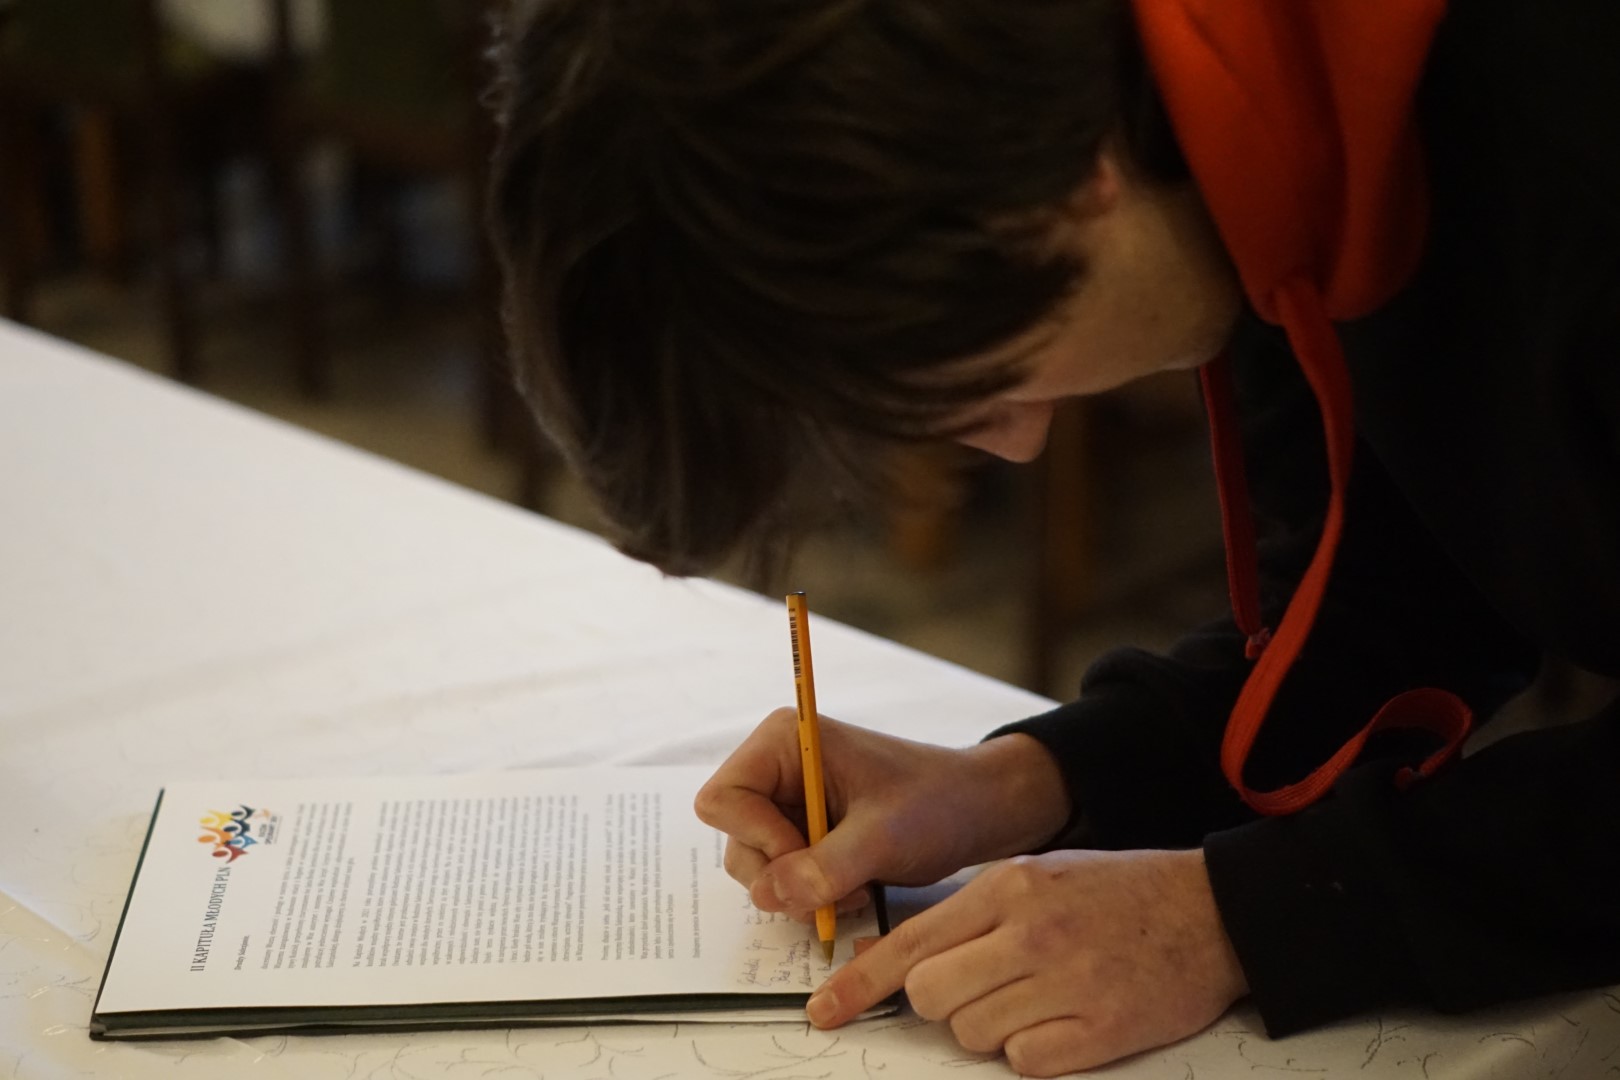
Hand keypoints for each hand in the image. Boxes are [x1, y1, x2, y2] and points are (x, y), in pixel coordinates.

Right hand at [694, 710, 1068, 917]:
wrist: (977, 812)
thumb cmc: (936, 803)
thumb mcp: (883, 836)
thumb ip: (824, 867)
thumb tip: (769, 894)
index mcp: (785, 743)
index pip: (723, 800)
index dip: (758, 838)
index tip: (808, 856)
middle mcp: (777, 771)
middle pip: (736, 841)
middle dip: (785, 874)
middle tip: (838, 884)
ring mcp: (789, 807)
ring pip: (758, 870)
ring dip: (804, 892)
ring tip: (857, 885)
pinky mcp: (804, 837)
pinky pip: (784, 881)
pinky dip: (815, 896)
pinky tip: (857, 888)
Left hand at [806, 848, 1247, 1076]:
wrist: (1210, 911)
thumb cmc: (1115, 892)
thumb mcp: (1033, 876)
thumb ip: (961, 916)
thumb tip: (885, 957)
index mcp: (1008, 888)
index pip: (910, 944)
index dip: (858, 985)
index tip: (824, 1011)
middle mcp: (1031, 934)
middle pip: (932, 996)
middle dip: (941, 1002)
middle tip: (983, 985)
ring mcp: (1067, 984)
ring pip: (973, 1033)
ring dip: (990, 1026)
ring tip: (1037, 994)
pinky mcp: (1100, 1032)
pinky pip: (1024, 1063)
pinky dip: (1033, 1050)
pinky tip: (1063, 1018)